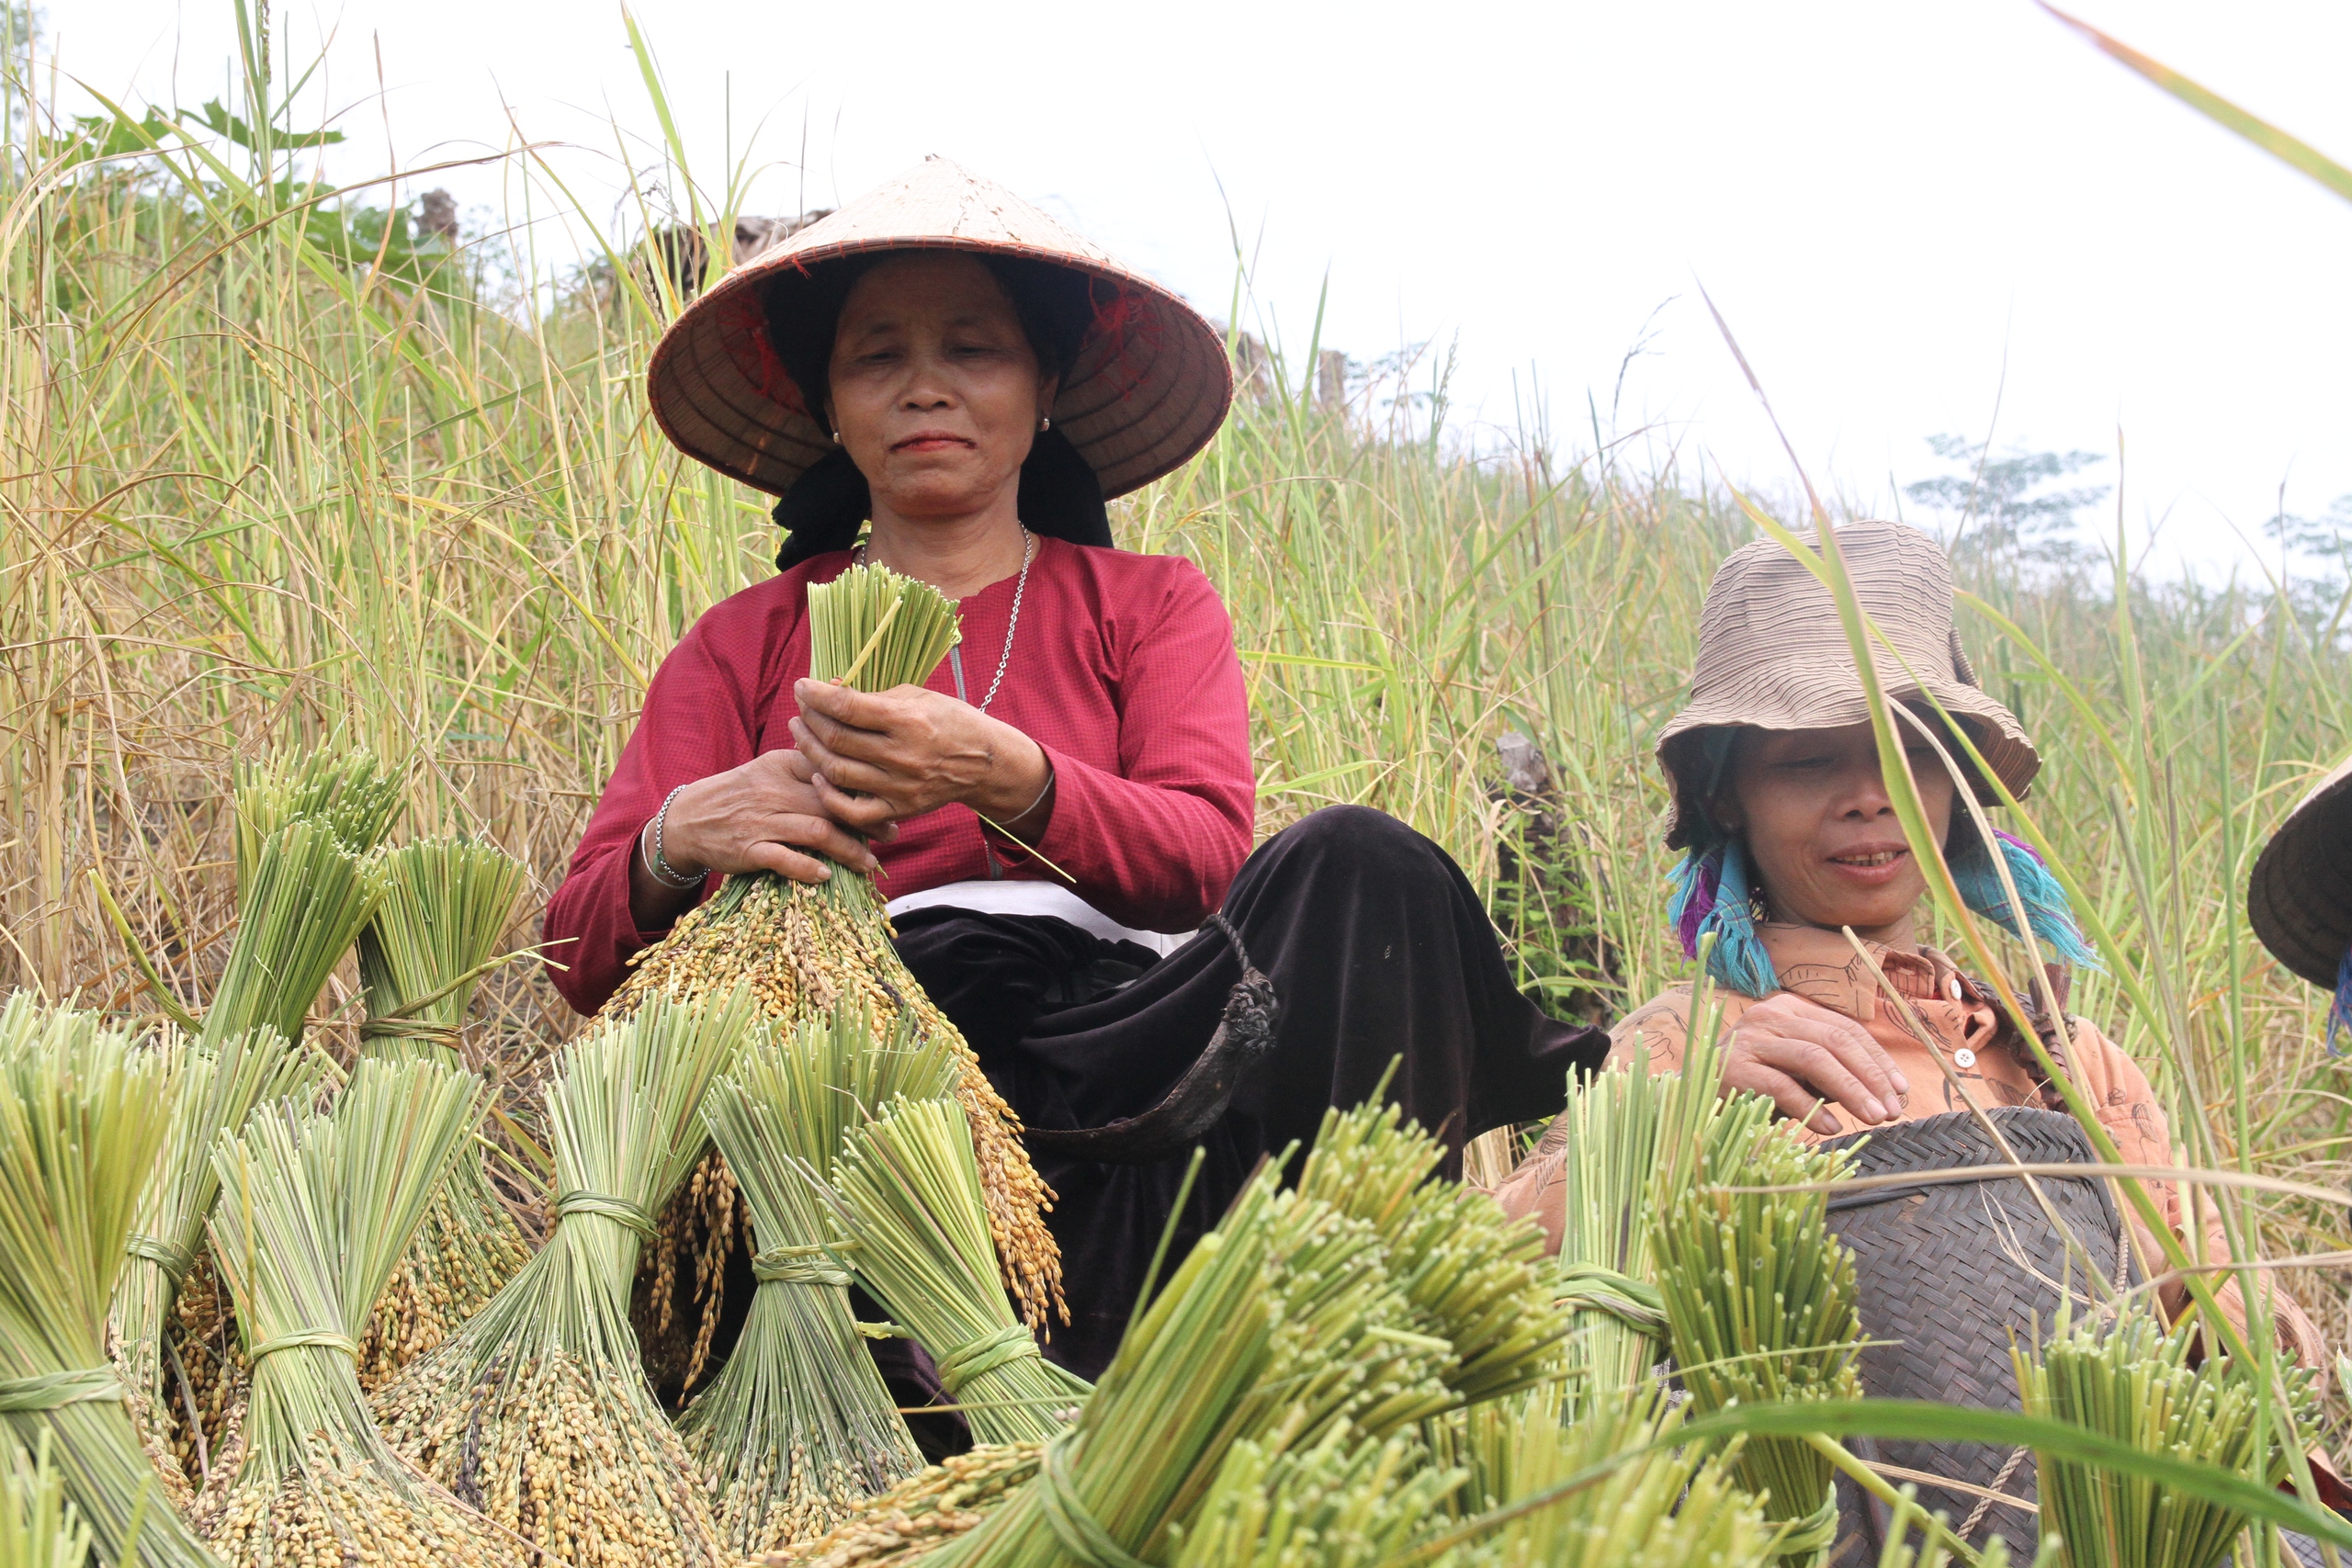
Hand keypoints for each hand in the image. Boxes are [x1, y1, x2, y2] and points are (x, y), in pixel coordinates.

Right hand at [658, 749, 887, 884]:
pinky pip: (786, 859)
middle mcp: (774, 791)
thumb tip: (856, 773)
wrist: (689, 819)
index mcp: (783, 765)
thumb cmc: (739, 795)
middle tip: (892, 833)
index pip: (832, 771)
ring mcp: (762, 821)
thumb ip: (807, 768)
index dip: (865, 787)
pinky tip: (828, 875)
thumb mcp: (769, 770)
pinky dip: (809, 869)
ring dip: (849, 849)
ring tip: (870, 861)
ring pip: (817, 832)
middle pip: (832, 803)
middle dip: (868, 821)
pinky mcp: (749, 850)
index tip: (888, 799)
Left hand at [789, 678, 1050, 833]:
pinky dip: (829, 796)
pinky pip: (852, 811)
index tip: (801, 686)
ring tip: (801, 733)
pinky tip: (818, 776)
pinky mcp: (899, 810)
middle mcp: (902, 755)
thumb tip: (829, 689)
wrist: (984, 763)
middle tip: (800, 709)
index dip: (816, 695)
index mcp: (907, 720)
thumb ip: (873, 695)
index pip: (848, 706)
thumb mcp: (917, 696)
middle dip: (809, 719)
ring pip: (837, 772)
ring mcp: (899, 787)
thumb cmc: (950, 721)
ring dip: (809, 750)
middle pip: (836, 739)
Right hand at [1721, 992, 1910, 1135]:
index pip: (1844, 1029)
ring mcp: (1750, 1040)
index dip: (1877, 1059)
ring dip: (1850, 1089)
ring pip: (1814, 1058)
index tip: (1901, 1089)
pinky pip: (1782, 1085)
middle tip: (1892, 1110)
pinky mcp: (1734, 1068)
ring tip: (1872, 1117)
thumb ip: (1830, 1069)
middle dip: (1870, 1076)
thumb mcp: (1796, 1068)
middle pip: (1834, 1041)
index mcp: (1789, 1009)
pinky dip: (1812, 1106)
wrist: (1694, 1092)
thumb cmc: (1754, 1082)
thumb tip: (1883, 1091)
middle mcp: (1769, 1017)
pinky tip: (1832, 1126)